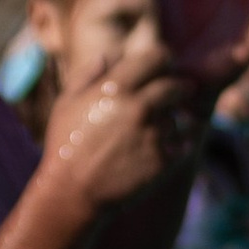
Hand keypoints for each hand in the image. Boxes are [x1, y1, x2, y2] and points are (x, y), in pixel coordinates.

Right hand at [41, 57, 205, 216]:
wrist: (72, 192)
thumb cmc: (65, 146)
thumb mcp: (67, 104)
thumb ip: (87, 75)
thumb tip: (109, 56)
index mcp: (115, 88)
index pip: (158, 56)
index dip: (165, 59)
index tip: (164, 67)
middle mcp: (139, 107)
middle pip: (179, 85)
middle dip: (179, 89)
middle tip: (174, 95)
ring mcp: (155, 134)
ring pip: (181, 117)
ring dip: (173, 121)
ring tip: (152, 133)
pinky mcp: (165, 159)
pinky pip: (182, 143)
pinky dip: (175, 146)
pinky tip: (155, 152)